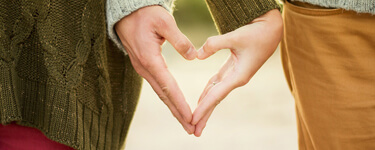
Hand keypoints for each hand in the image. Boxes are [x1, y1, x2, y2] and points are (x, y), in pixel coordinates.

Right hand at [115, 6, 196, 133]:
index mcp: (150, 59)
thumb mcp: (164, 21)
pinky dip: (167, 97)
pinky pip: (158, 86)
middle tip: (191, 129)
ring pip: (160, 92)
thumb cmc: (146, 14)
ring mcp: (143, 68)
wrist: (126, 12)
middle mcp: (145, 68)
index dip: (180, 103)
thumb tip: (193, 56)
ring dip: (173, 108)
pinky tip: (174, 104)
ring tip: (185, 121)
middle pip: (164, 95)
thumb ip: (179, 39)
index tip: (190, 117)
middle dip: (177, 113)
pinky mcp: (144, 66)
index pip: (168, 86)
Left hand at [191, 9, 282, 136]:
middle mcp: (236, 79)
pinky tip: (201, 99)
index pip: (216, 96)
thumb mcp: (235, 36)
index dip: (203, 108)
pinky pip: (217, 84)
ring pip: (216, 93)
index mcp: (239, 76)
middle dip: (204, 115)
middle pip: (216, 100)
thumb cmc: (257, 33)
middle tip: (193, 131)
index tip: (192, 120)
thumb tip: (197, 55)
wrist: (271, 29)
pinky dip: (208, 92)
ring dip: (205, 106)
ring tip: (195, 120)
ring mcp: (235, 75)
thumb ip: (214, 44)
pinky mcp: (233, 69)